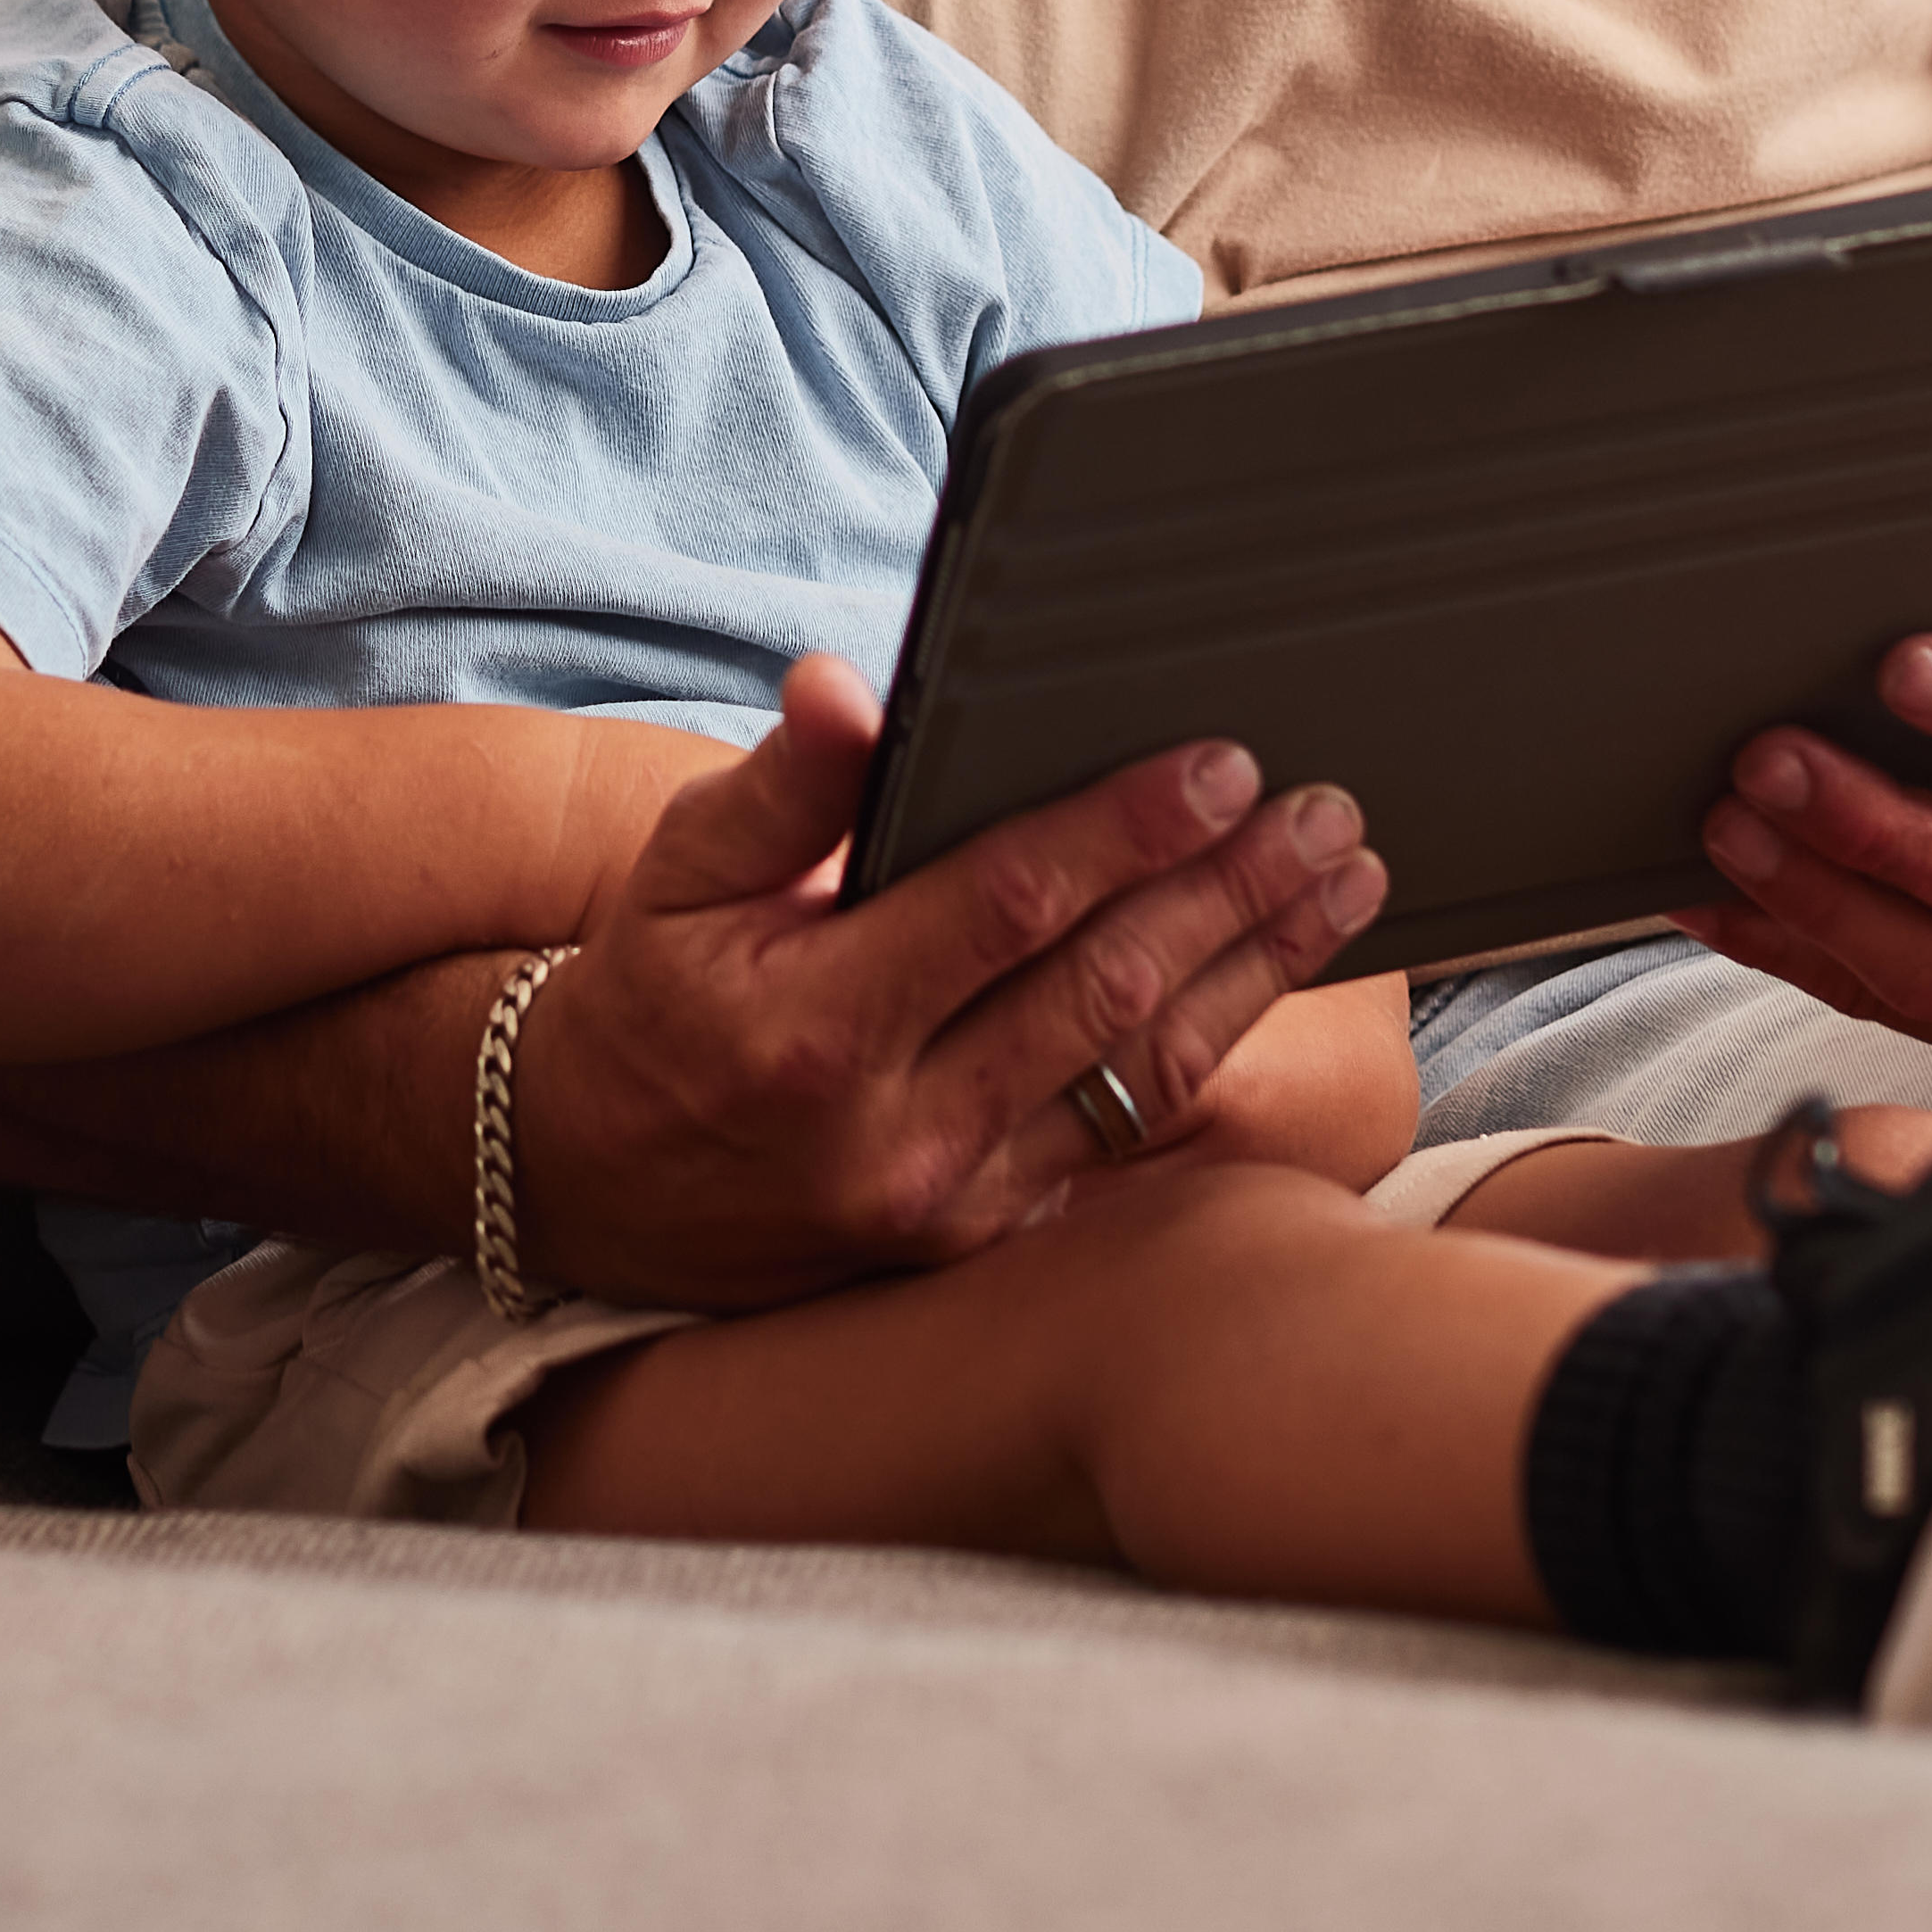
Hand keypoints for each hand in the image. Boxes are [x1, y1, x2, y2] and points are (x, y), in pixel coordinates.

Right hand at [499, 658, 1386, 1311]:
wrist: (590, 1190)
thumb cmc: (650, 1002)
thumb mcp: (677, 876)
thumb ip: (780, 789)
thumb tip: (847, 688)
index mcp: (813, 1028)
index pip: (1004, 908)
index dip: (1122, 832)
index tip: (1220, 764)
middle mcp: (893, 1134)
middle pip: (1104, 993)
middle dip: (1231, 893)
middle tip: (1327, 815)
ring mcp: (948, 1204)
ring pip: (1140, 1077)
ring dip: (1255, 971)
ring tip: (1341, 886)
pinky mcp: (980, 1243)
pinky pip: (1120, 1143)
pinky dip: (1210, 1059)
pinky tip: (1270, 987)